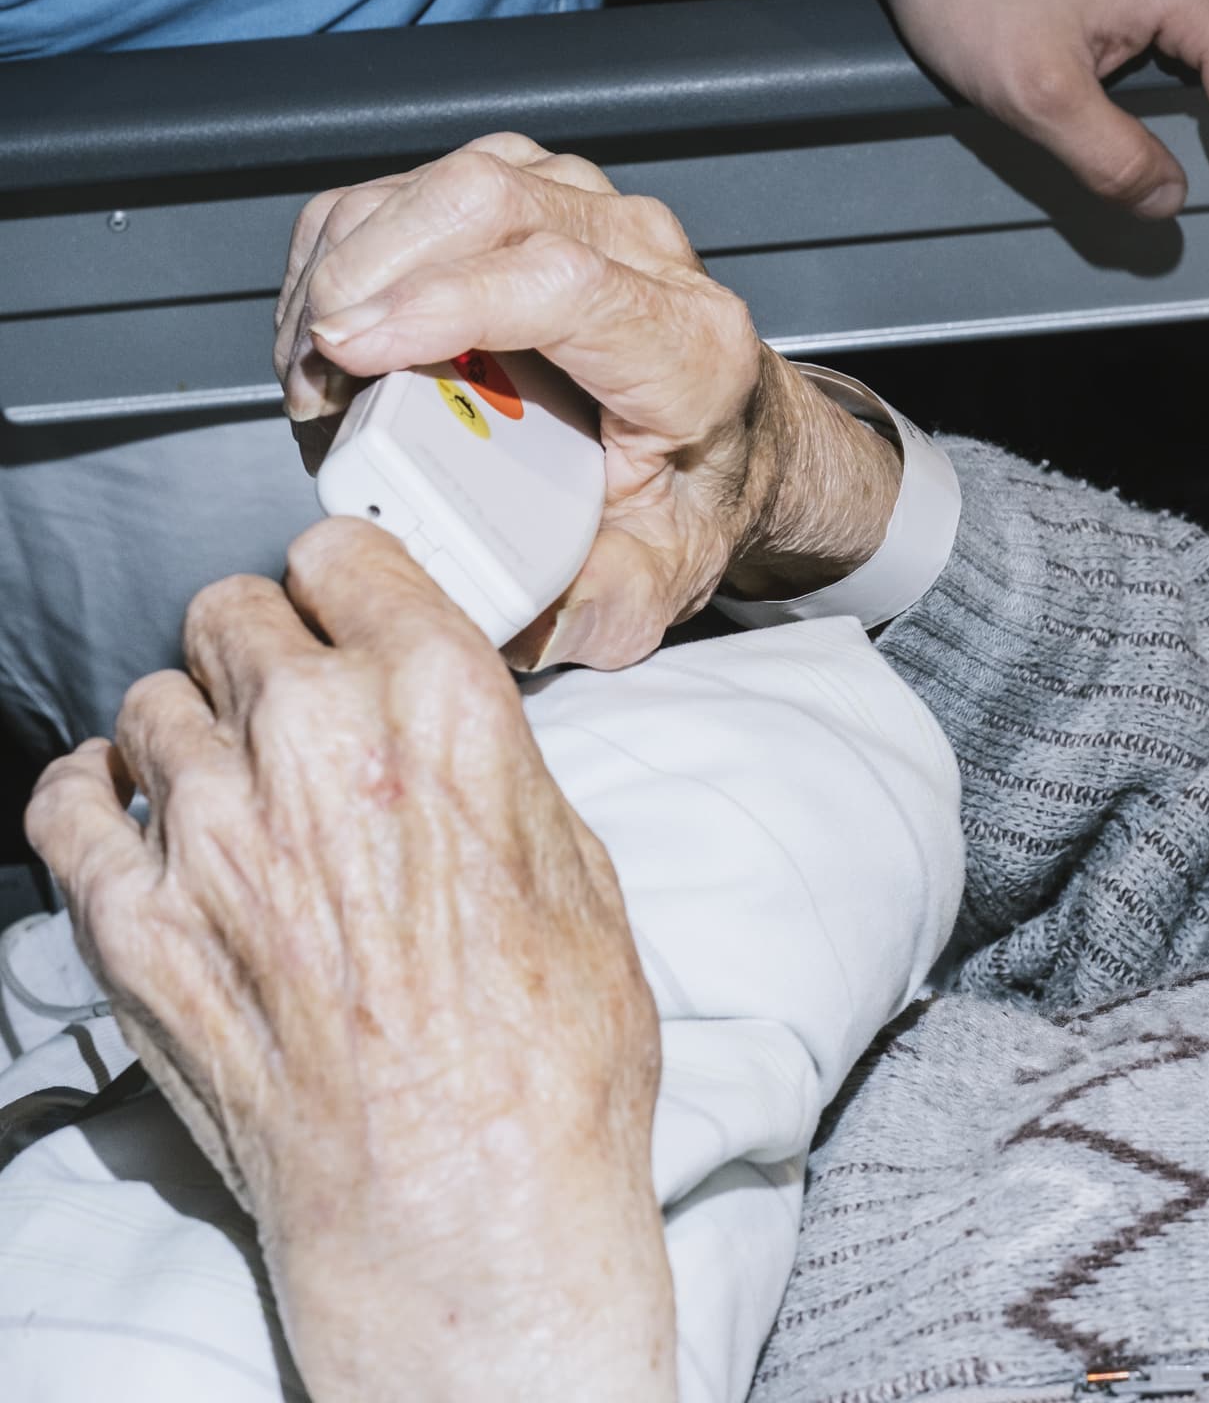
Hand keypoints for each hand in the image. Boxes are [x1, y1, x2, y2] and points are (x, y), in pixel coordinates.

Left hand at [24, 518, 675, 1402]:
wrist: (468, 1213)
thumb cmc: (551, 1055)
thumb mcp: (578, 866)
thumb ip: (490, 761)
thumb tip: (438, 720)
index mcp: (438, 703)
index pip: (341, 555)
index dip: (345, 583)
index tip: (344, 610)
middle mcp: (314, 738)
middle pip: (233, 610)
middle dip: (265, 647)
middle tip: (288, 706)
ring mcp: (211, 831)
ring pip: (151, 698)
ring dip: (190, 728)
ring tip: (227, 786)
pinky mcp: (135, 926)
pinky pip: (70, 802)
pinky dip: (96, 797)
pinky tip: (135, 820)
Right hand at [274, 135, 901, 667]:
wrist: (728, 436)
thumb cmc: (692, 494)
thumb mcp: (663, 576)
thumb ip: (598, 606)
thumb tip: (517, 620)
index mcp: (685, 346)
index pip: (559, 282)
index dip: (441, 304)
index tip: (349, 351)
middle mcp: (642, 255)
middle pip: (485, 203)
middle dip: (365, 280)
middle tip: (317, 386)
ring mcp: (584, 208)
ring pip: (438, 185)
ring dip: (344, 268)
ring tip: (320, 374)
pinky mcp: (528, 191)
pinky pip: (414, 188)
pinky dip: (346, 249)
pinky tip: (336, 330)